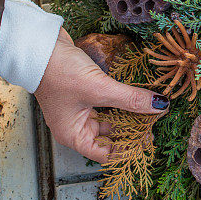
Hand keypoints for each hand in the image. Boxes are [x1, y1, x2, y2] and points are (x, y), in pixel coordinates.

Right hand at [34, 28, 168, 162]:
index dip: (129, 150)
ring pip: (112, 117)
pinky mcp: (86, 92)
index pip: (106, 154)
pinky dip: (123, 100)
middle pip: (111, 136)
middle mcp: (76, 125)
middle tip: (155, 122)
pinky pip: (109, 102)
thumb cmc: (59, 72)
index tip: (149, 140)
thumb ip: (130, 99)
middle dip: (133, 129)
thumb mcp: (99, 88)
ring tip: (152, 109)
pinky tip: (139, 96)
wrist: (41, 45)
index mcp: (73, 135)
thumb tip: (159, 106)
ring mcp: (81, 108)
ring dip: (130, 113)